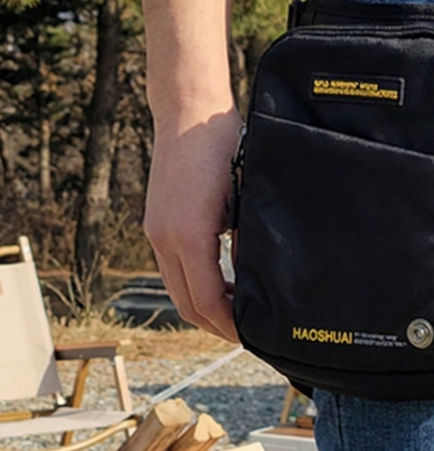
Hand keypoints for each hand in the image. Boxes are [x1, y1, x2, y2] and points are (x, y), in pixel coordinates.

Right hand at [144, 107, 243, 339]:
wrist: (189, 114)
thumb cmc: (224, 147)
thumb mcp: (247, 194)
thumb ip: (248, 239)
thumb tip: (259, 279)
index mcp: (189, 234)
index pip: (206, 301)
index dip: (229, 326)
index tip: (252, 336)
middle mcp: (165, 238)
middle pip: (187, 304)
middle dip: (216, 325)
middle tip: (248, 334)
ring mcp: (156, 232)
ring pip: (177, 289)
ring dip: (205, 307)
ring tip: (238, 314)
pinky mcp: (157, 224)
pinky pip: (173, 269)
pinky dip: (195, 285)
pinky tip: (221, 284)